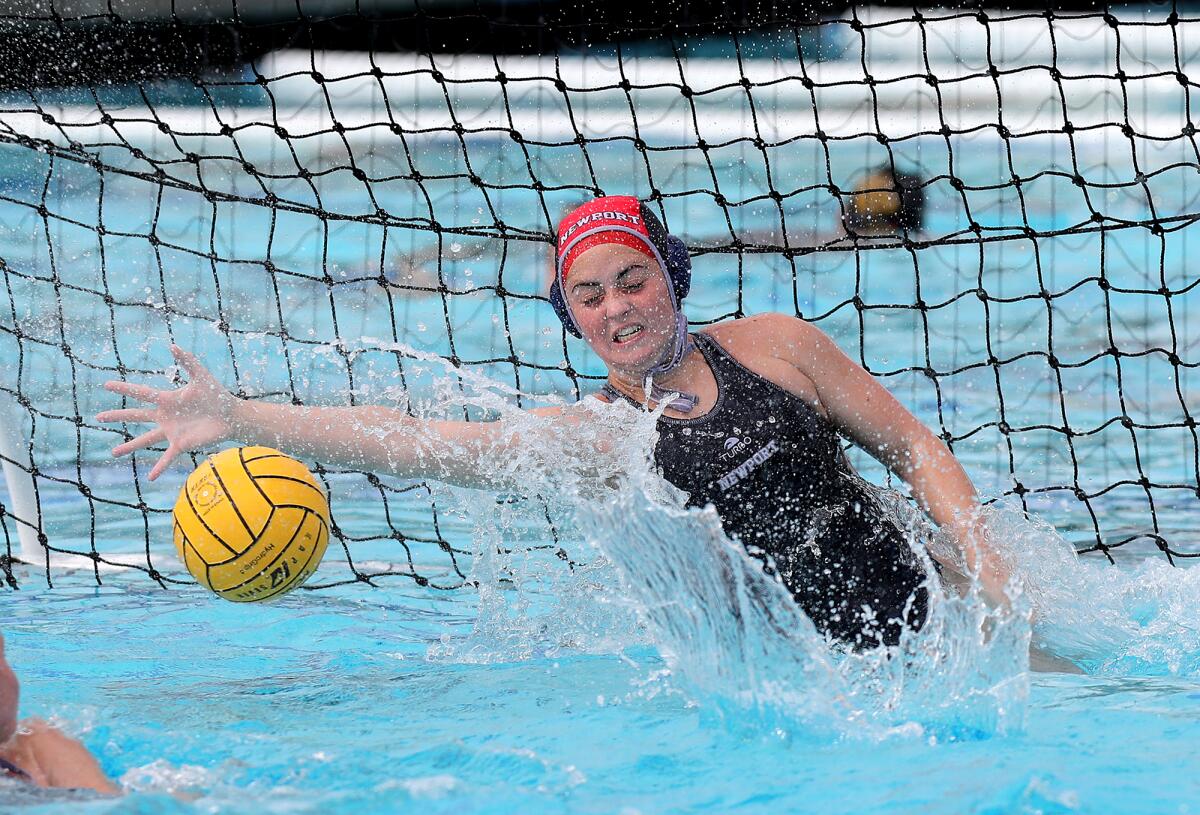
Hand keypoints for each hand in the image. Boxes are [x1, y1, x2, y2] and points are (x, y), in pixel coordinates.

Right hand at [96, 345, 235, 479]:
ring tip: (114, 452)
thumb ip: (188, 361)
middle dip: (118, 416)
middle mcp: (165, 416)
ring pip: (146, 440)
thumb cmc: (217, 395)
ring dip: (130, 446)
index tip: (106, 385)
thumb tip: (173, 345)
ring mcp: (172, 431)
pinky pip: (167, 458)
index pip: (141, 393)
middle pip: (136, 416)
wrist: (231, 415)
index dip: (124, 389)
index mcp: (167, 399)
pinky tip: (150, 477)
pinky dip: (159, 467)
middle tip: (98, 417)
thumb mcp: (201, 376)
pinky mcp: (182, 444)